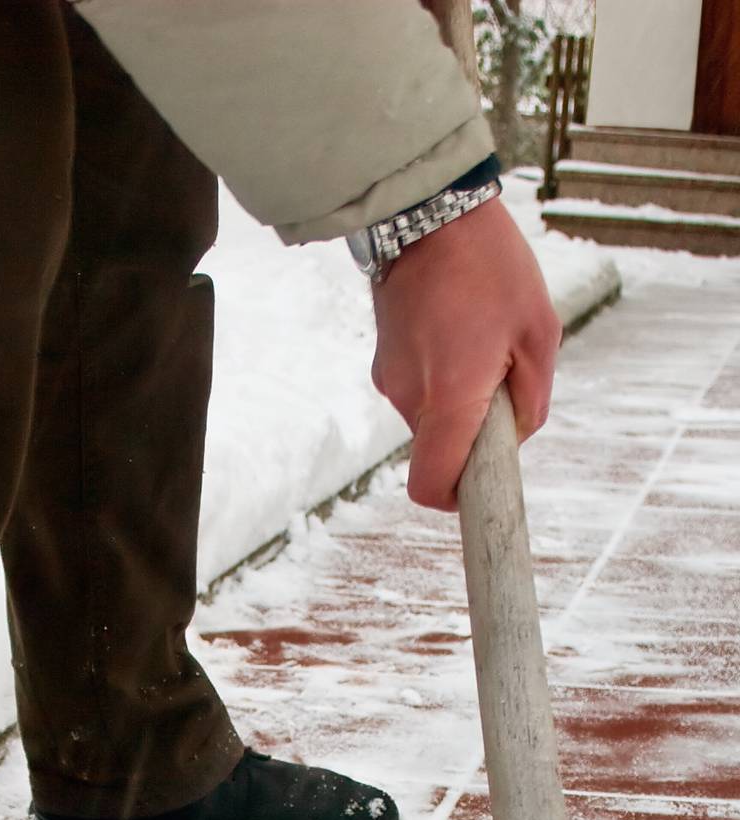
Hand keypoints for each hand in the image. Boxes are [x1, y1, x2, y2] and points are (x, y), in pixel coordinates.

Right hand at [370, 196, 561, 510]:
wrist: (426, 214)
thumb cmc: (490, 268)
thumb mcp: (539, 331)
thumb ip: (532, 397)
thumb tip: (517, 435)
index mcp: (449, 398)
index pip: (431, 484)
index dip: (454, 501)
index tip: (478, 492)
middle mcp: (410, 399)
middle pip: (439, 449)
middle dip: (472, 433)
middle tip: (503, 379)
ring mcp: (391, 381)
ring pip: (430, 418)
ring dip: (458, 400)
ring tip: (482, 340)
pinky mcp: (384, 362)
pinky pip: (418, 390)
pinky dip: (441, 378)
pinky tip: (459, 330)